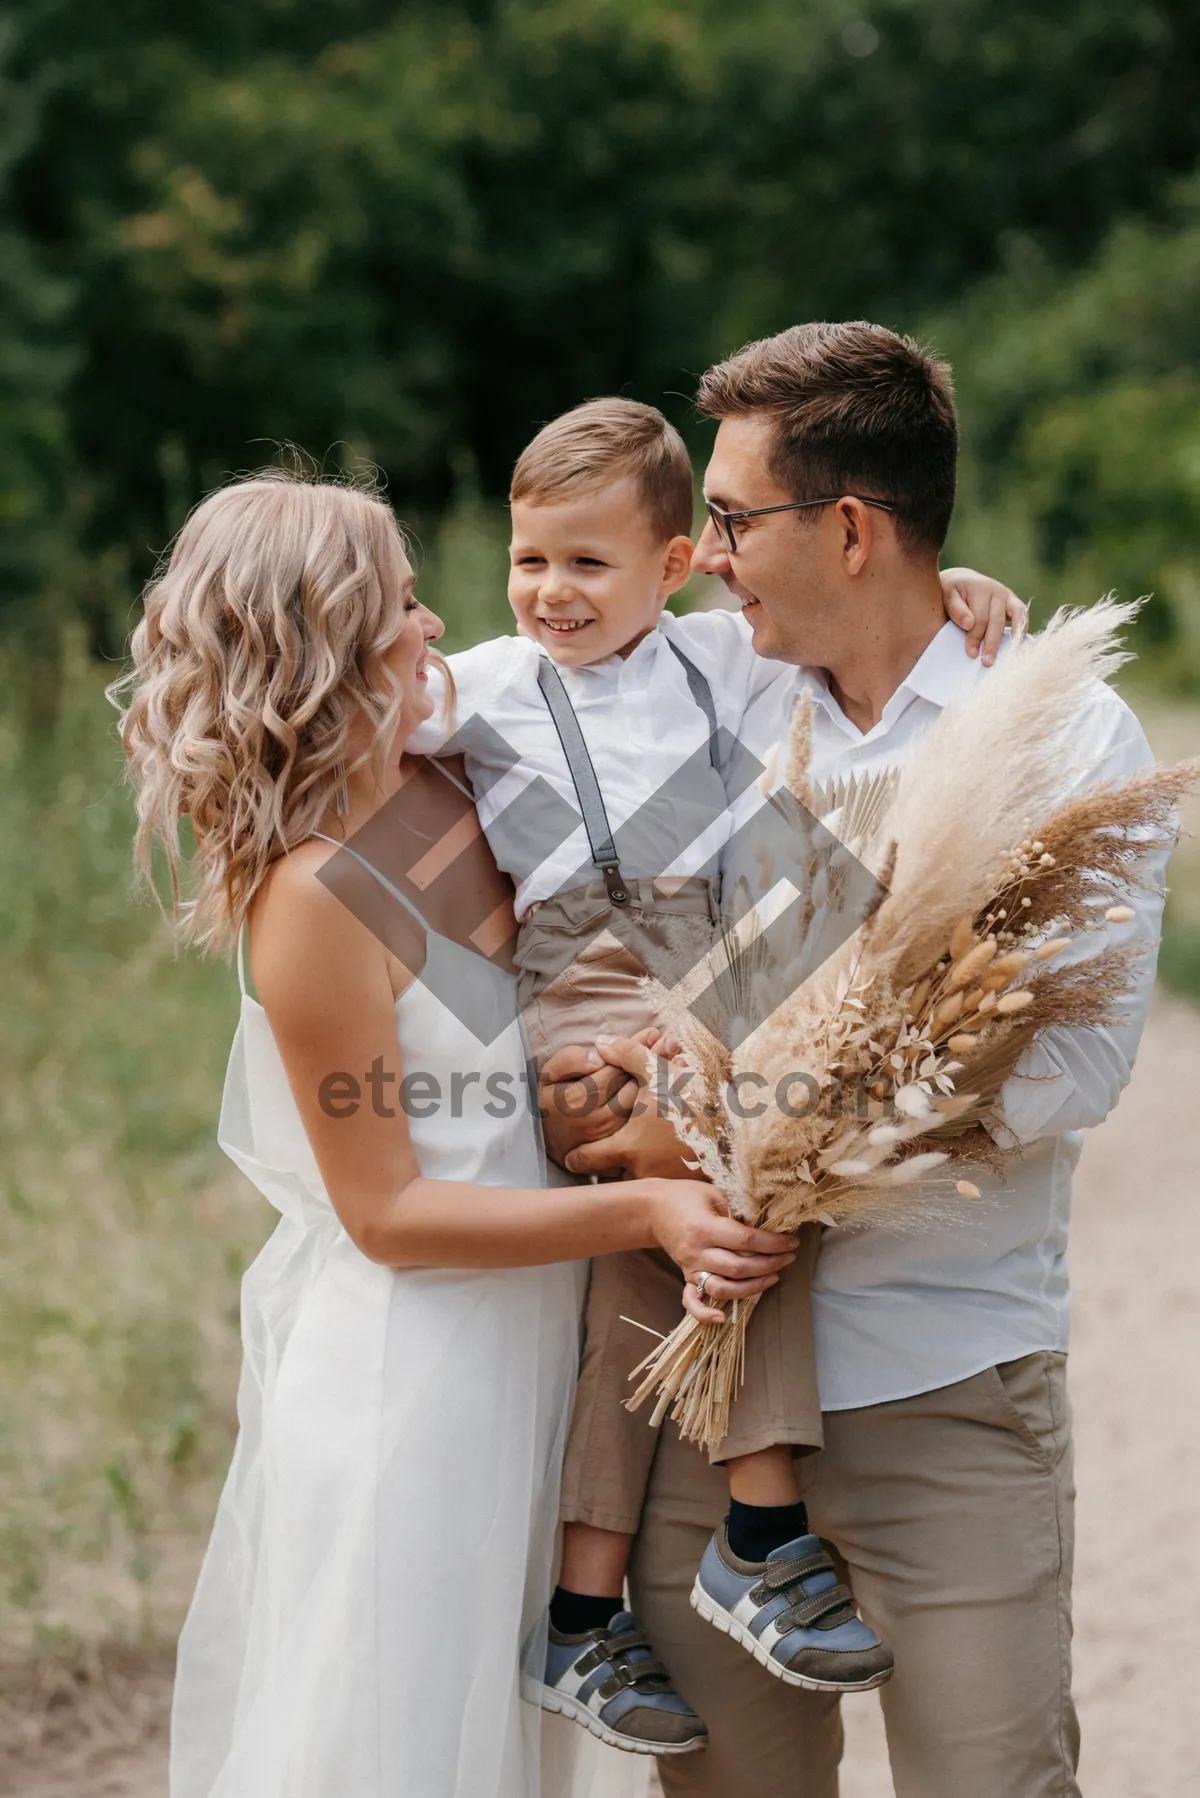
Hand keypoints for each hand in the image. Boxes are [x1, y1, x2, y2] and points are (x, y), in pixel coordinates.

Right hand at [538, 1027, 660, 1166]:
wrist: (552, 1140)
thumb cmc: (552, 1101)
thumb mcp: (549, 1075)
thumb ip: (569, 1061)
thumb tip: (597, 1056)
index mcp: (577, 1100)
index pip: (614, 1069)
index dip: (635, 1048)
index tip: (652, 1032)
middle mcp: (596, 1121)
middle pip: (633, 1085)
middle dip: (654, 1060)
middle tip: (672, 1041)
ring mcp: (610, 1137)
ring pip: (643, 1102)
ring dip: (663, 1080)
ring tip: (678, 1057)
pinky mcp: (620, 1150)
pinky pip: (648, 1121)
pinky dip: (662, 1101)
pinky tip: (673, 1083)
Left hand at [562, 1034, 692, 1178]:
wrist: (743, 1124)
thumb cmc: (697, 1097)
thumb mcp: (659, 1071)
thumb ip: (625, 1055)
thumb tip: (599, 1042)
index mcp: (628, 1147)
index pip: (585, 1160)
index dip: (577, 1155)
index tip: (572, 1154)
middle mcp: (642, 1173)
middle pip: (610, 1175)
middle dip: (608, 1163)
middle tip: (609, 1149)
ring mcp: (666, 1185)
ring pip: (637, 1182)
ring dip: (636, 1169)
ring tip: (642, 1152)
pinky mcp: (687, 1190)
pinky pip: (664, 1186)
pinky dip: (661, 1174)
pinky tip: (668, 1157)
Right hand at [641, 1178, 796, 1316]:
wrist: (652, 1209)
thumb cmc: (686, 1196)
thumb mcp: (713, 1193)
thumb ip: (738, 1209)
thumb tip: (769, 1224)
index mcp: (704, 1227)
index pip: (745, 1240)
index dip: (773, 1243)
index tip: (792, 1241)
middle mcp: (696, 1251)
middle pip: (739, 1267)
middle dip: (770, 1264)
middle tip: (789, 1257)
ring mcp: (690, 1267)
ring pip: (723, 1288)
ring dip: (752, 1288)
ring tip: (773, 1276)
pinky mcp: (686, 1277)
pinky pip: (692, 1302)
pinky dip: (705, 1315)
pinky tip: (723, 1318)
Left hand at [939, 567, 1028, 665]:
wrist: (961, 580)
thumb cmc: (951, 592)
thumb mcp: (947, 596)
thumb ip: (956, 609)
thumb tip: (969, 624)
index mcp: (979, 588)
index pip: (979, 618)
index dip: (975, 637)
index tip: (971, 654)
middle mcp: (996, 589)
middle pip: (996, 621)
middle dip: (992, 643)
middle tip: (987, 662)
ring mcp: (1007, 595)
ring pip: (1014, 617)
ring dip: (1012, 638)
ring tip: (1007, 656)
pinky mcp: (1013, 601)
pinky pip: (1022, 614)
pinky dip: (1023, 628)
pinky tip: (1018, 644)